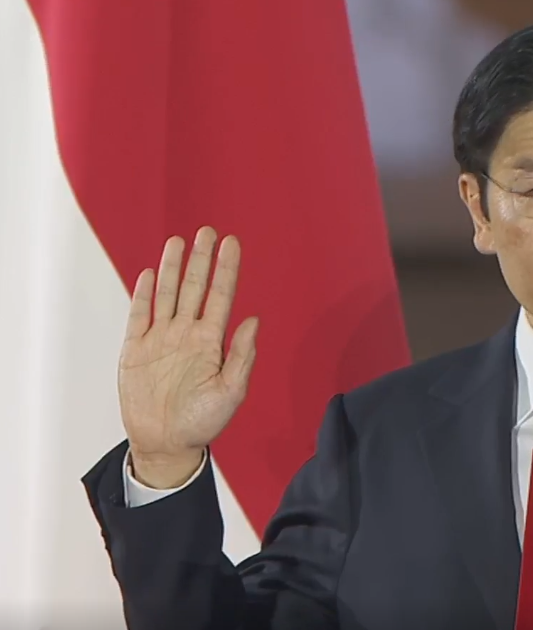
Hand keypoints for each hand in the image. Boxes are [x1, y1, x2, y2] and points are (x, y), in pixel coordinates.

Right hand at [118, 227, 258, 487]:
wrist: (166, 443)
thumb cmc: (203, 422)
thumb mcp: (231, 392)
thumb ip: (242, 356)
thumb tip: (255, 319)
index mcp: (212, 342)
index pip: (221, 296)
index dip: (226, 270)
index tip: (231, 243)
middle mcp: (187, 334)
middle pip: (193, 288)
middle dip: (200, 260)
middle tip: (207, 231)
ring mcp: (161, 339)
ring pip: (166, 295)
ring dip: (171, 268)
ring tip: (178, 242)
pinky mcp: (135, 350)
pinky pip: (139, 316)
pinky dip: (143, 295)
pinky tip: (149, 274)